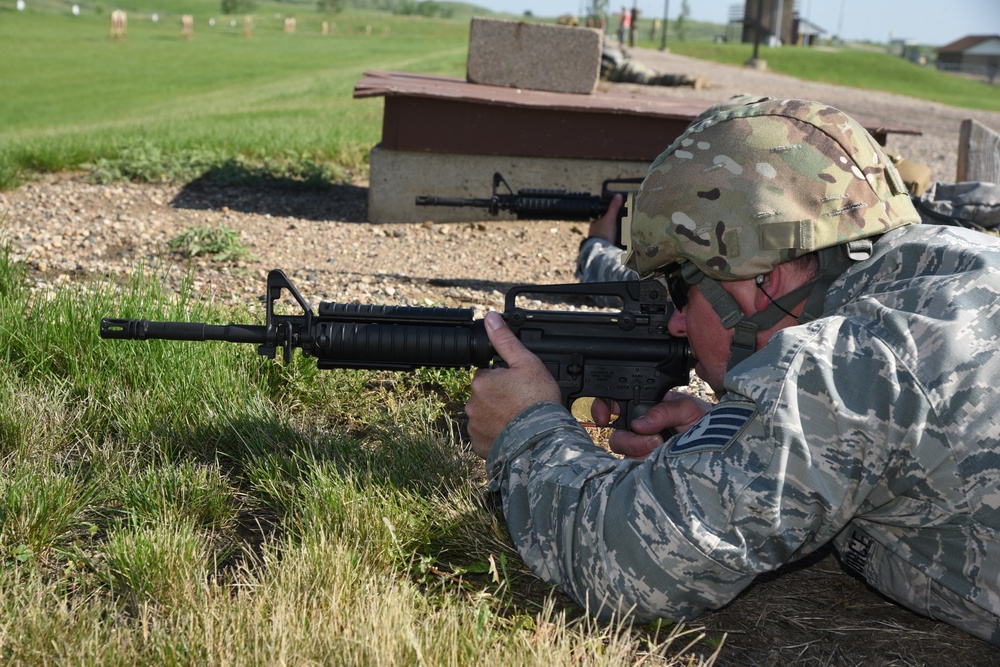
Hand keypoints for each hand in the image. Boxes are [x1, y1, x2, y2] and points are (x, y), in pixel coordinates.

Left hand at [466, 312, 560, 458]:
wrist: (543, 440)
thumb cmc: (538, 401)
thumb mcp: (526, 363)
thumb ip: (505, 340)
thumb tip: (491, 318)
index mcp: (481, 383)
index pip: (487, 376)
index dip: (503, 379)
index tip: (518, 387)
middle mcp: (472, 405)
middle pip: (484, 396)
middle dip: (498, 398)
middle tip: (520, 402)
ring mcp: (475, 427)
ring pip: (484, 416)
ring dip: (497, 416)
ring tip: (518, 419)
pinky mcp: (480, 446)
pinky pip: (485, 436)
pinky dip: (496, 434)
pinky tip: (512, 432)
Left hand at [587, 193, 622, 243]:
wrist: (601, 249)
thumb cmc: (603, 233)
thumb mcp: (610, 218)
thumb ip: (614, 207)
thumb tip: (618, 196)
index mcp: (594, 223)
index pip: (601, 218)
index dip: (607, 217)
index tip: (614, 217)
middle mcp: (593, 232)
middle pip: (603, 227)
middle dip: (610, 227)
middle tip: (618, 227)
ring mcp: (596, 240)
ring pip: (604, 235)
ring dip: (610, 235)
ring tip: (618, 235)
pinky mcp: (600, 247)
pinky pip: (606, 243)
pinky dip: (610, 242)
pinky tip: (615, 242)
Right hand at [594, 391, 711, 458]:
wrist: (722, 450)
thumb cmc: (706, 424)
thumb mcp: (688, 408)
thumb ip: (664, 410)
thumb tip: (639, 424)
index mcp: (645, 408)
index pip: (615, 405)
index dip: (603, 408)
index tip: (604, 417)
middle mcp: (640, 430)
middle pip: (616, 435)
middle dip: (628, 439)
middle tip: (652, 440)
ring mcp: (643, 451)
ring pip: (624, 454)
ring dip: (641, 450)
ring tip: (663, 447)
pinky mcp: (648, 468)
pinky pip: (635, 468)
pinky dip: (646, 463)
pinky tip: (661, 459)